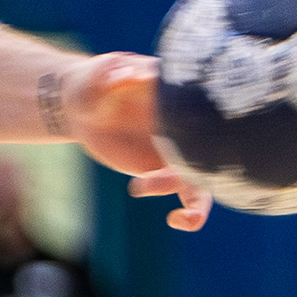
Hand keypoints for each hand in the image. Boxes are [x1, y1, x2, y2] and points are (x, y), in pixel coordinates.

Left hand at [55, 53, 210, 231]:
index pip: (204, 104)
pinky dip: (192, 213)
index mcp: (180, 95)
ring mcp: (185, 149)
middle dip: (198, 165)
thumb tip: (128, 76)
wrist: (85, 107)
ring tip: (177, 213)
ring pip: (206, 177)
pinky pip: (192, 196)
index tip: (177, 125)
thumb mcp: (99, 75)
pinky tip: (177, 221)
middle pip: (211, 148)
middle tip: (160, 175)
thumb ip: (112, 74)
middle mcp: (190, 124)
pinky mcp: (171, 170)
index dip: (201, 115)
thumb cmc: (95, 84)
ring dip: (198, 198)